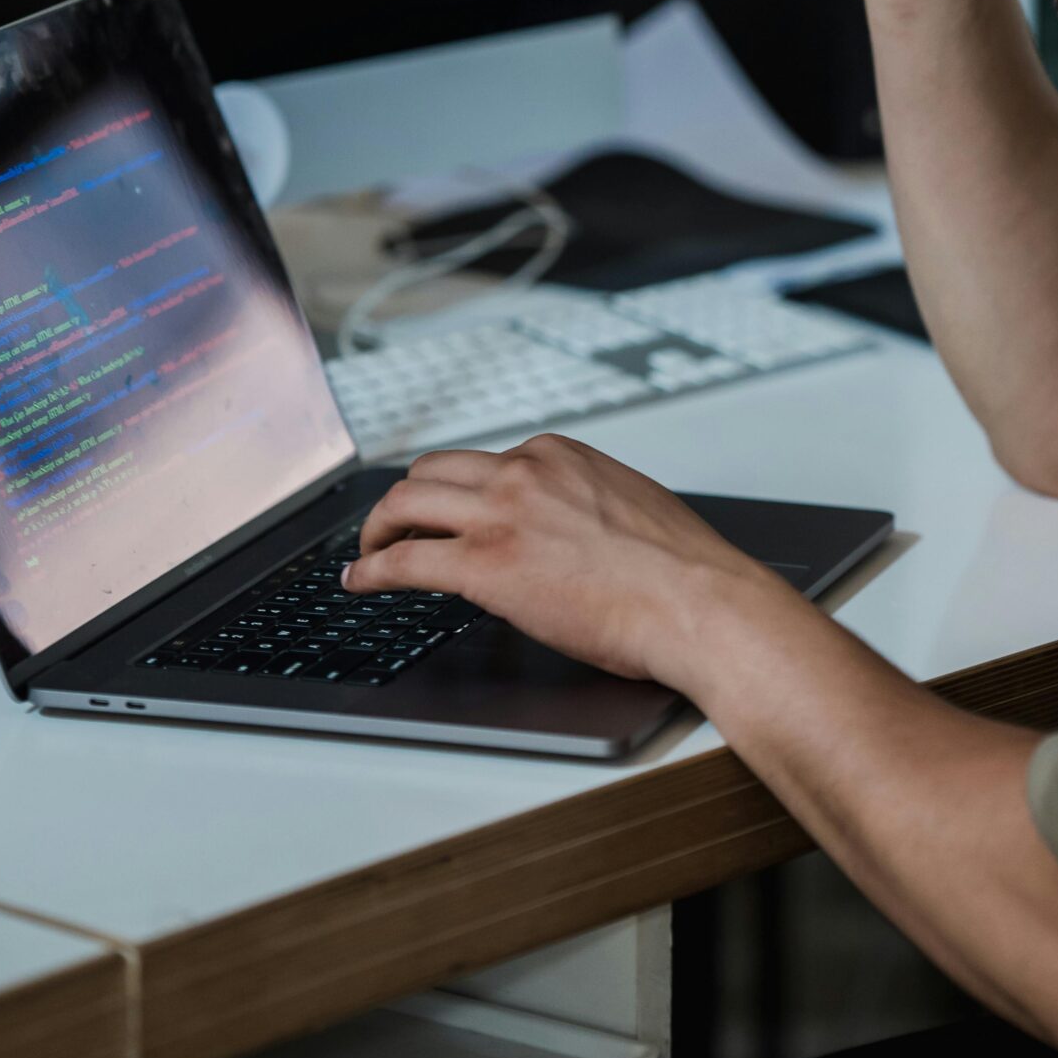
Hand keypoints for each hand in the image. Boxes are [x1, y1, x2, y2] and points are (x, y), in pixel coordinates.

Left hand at [342, 434, 783, 688]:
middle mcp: (524, 472)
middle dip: (405, 502)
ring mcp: (500, 515)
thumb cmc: (680, 570)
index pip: (483, 462)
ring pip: (405, 503)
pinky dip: (371, 570)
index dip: (455, 492)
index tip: (446, 513)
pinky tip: (360, 583)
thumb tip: (565, 528)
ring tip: (368, 554)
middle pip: (431, 472)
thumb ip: (583, 503)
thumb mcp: (627, 507)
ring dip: (377, 530)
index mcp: (559, 455)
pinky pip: (404, 560)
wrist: (697, 602)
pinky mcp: (484, 566)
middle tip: (393, 529)